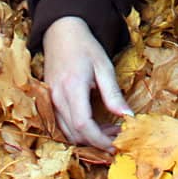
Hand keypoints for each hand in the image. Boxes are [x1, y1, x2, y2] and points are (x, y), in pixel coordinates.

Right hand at [41, 16, 132, 148]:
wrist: (61, 33)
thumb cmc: (85, 47)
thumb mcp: (104, 67)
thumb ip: (114, 94)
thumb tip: (128, 117)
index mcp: (72, 87)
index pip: (84, 125)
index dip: (100, 139)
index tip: (116, 145)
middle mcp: (56, 97)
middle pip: (75, 133)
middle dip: (97, 141)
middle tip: (119, 137)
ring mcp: (50, 101)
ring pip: (67, 132)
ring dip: (88, 138)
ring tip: (110, 130)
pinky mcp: (49, 102)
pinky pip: (62, 125)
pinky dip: (78, 131)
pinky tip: (95, 124)